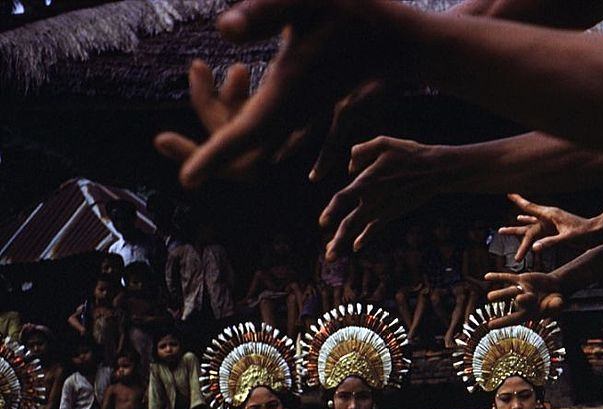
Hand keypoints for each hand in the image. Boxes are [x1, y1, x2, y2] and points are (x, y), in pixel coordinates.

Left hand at [175, 0, 394, 188]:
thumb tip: (222, 31)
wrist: (400, 39)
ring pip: (250, 135)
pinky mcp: (303, 111)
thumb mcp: (309, 1)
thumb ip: (266, 11)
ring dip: (220, 106)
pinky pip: (265, 124)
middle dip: (207, 118)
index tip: (187, 180)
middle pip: (240, 145)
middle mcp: (292, 116)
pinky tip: (237, 71)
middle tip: (195, 70)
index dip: (211, 159)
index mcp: (288, 97)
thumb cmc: (359, 12)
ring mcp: (298, 118)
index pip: (242, 137)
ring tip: (203, 66)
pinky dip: (240, 105)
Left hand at [321, 136, 443, 257]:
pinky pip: (375, 228)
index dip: (331, 210)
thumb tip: (349, 168)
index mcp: (367, 182)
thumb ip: (360, 151)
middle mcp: (373, 200)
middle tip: (328, 257)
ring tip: (331, 256)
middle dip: (338, 241)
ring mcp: (383, 209)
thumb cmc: (409, 154)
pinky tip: (356, 246)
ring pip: (359, 229)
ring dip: (344, 243)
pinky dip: (365, 237)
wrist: (435, 171)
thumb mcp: (383, 143)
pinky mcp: (393, 212)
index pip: (343, 198)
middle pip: (350, 224)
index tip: (322, 223)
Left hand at [484, 271, 565, 326]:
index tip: (490, 326)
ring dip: (500, 293)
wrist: (555, 287)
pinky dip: (498, 276)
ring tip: (489, 297)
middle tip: (495, 303)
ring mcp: (521, 290)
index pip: (514, 319)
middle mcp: (523, 302)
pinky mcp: (521, 279)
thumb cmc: (555, 301)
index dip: (503, 322)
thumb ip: (557, 306)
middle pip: (513, 302)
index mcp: (529, 312)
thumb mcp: (558, 304)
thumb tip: (557, 304)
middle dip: (506, 303)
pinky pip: (508, 277)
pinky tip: (487, 276)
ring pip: (510, 291)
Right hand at [501, 194, 602, 261]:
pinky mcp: (555, 229)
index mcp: (550, 215)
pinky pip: (538, 230)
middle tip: (499, 231)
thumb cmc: (584, 233)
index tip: (509, 194)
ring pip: (531, 228)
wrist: (597, 233)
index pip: (530, 208)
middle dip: (513, 229)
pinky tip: (523, 224)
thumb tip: (534, 248)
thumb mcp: (567, 238)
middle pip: (527, 223)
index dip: (519, 202)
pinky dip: (529, 228)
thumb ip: (550, 243)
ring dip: (519, 230)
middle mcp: (549, 217)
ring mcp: (551, 223)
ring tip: (504, 230)